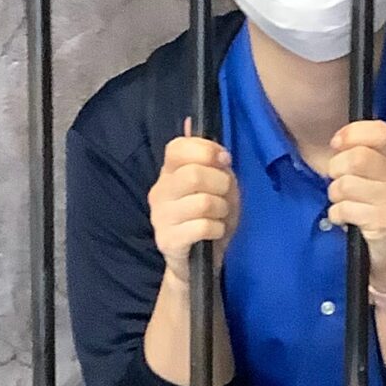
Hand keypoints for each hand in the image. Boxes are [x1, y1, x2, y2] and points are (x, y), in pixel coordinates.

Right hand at [148, 125, 239, 283]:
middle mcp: (159, 192)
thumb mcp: (216, 185)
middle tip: (226, 195)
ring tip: (221, 217)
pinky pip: (202, 227)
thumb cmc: (210, 219)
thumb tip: (190, 122)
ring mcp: (160, 217)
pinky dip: (218, 229)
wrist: (197, 263)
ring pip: (202, 202)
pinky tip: (215, 232)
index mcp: (168, 173)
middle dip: (222, 184)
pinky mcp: (167, 241)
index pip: (177, 148)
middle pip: (194, 175)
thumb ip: (208, 158)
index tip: (225, 161)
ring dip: (222, 210)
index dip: (206, 150)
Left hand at [327, 120, 385, 288]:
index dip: (352, 134)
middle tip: (336, 180)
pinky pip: (345, 209)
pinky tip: (344, 217)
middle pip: (357, 158)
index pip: (379, 131)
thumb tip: (337, 141)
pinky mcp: (385, 221)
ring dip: (335, 195)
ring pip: (346, 184)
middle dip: (335, 169)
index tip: (336, 145)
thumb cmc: (371, 204)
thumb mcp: (368, 173)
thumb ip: (356, 152)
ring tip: (342, 201)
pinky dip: (336, 214)